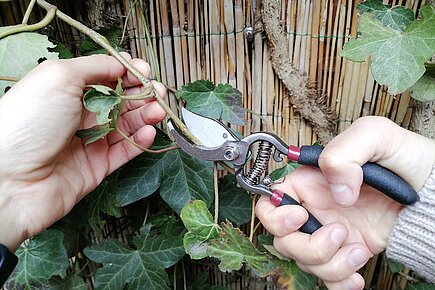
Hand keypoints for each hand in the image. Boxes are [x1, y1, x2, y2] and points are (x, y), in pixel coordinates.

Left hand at [0, 54, 165, 250]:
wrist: (10, 179)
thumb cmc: (27, 121)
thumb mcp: (59, 77)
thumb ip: (95, 66)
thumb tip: (122, 62)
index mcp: (67, 90)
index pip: (106, 77)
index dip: (127, 73)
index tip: (143, 72)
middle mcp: (78, 115)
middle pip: (120, 101)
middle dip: (142, 94)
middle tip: (157, 93)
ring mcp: (88, 142)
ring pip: (126, 126)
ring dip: (146, 116)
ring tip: (158, 111)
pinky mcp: (96, 167)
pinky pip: (124, 152)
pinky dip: (140, 142)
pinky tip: (149, 132)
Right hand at [256, 117, 434, 289]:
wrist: (433, 193)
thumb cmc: (404, 158)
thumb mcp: (375, 135)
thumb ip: (343, 154)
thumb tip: (337, 193)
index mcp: (309, 181)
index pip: (270, 202)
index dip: (276, 215)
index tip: (301, 216)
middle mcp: (314, 209)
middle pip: (283, 240)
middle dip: (308, 246)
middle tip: (340, 233)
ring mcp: (329, 233)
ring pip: (306, 262)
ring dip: (330, 264)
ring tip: (359, 249)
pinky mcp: (346, 253)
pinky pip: (328, 277)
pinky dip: (338, 282)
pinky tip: (355, 275)